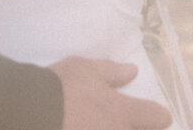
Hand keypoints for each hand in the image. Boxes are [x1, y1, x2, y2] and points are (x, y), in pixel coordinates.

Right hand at [50, 57, 171, 129]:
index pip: (155, 117)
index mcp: (121, 112)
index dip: (159, 115)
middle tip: (126, 119)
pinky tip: (82, 127)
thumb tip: (133, 71)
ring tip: (100, 122)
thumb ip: (112, 72)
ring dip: (114, 129)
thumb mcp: (87, 69)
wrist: (32, 111)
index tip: (160, 115)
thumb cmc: (62, 86)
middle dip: (138, 127)